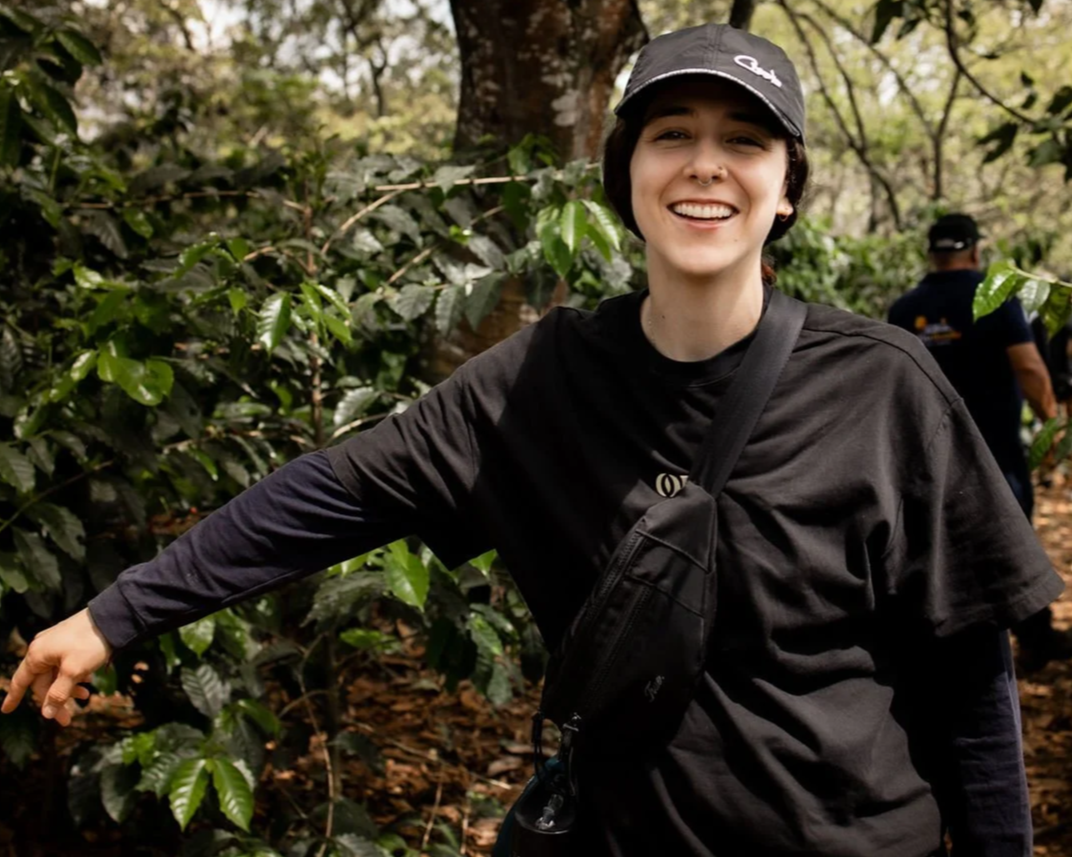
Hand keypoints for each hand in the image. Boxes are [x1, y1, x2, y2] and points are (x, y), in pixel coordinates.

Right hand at [1, 608, 112, 726]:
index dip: (14, 697)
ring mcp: (56, 643)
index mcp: (37, 654)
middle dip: (55, 700)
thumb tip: (47, 715)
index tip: (6, 711)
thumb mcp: (74, 671)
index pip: (21, 681)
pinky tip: (88, 680)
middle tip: (69, 719)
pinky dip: (75, 675)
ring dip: (68, 688)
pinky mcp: (70, 641)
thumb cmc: (90, 643)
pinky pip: (66, 664)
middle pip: (43, 682)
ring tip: (86, 696)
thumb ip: (59, 693)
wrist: (113, 618)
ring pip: (57, 673)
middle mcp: (43, 648)